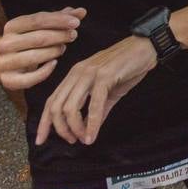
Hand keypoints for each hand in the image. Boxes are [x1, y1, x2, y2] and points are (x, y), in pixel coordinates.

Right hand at [0, 7, 83, 90]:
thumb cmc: (26, 40)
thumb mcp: (39, 26)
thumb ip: (60, 18)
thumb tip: (82, 11)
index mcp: (11, 26)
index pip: (37, 20)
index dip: (58, 20)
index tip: (76, 22)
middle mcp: (5, 44)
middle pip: (38, 38)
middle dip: (60, 36)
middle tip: (74, 35)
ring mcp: (5, 63)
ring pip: (34, 57)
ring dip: (54, 51)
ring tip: (63, 47)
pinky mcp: (8, 80)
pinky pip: (29, 79)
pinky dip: (45, 72)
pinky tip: (54, 63)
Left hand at [35, 33, 155, 146]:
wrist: (146, 47)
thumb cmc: (128, 67)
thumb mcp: (108, 91)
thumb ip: (97, 109)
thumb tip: (88, 130)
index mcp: (75, 75)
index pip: (52, 101)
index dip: (44, 123)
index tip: (41, 140)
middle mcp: (78, 73)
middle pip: (56, 107)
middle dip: (61, 129)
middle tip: (73, 141)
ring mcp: (90, 73)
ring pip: (71, 107)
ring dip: (75, 129)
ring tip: (84, 139)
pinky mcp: (105, 76)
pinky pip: (93, 104)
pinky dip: (91, 124)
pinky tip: (92, 135)